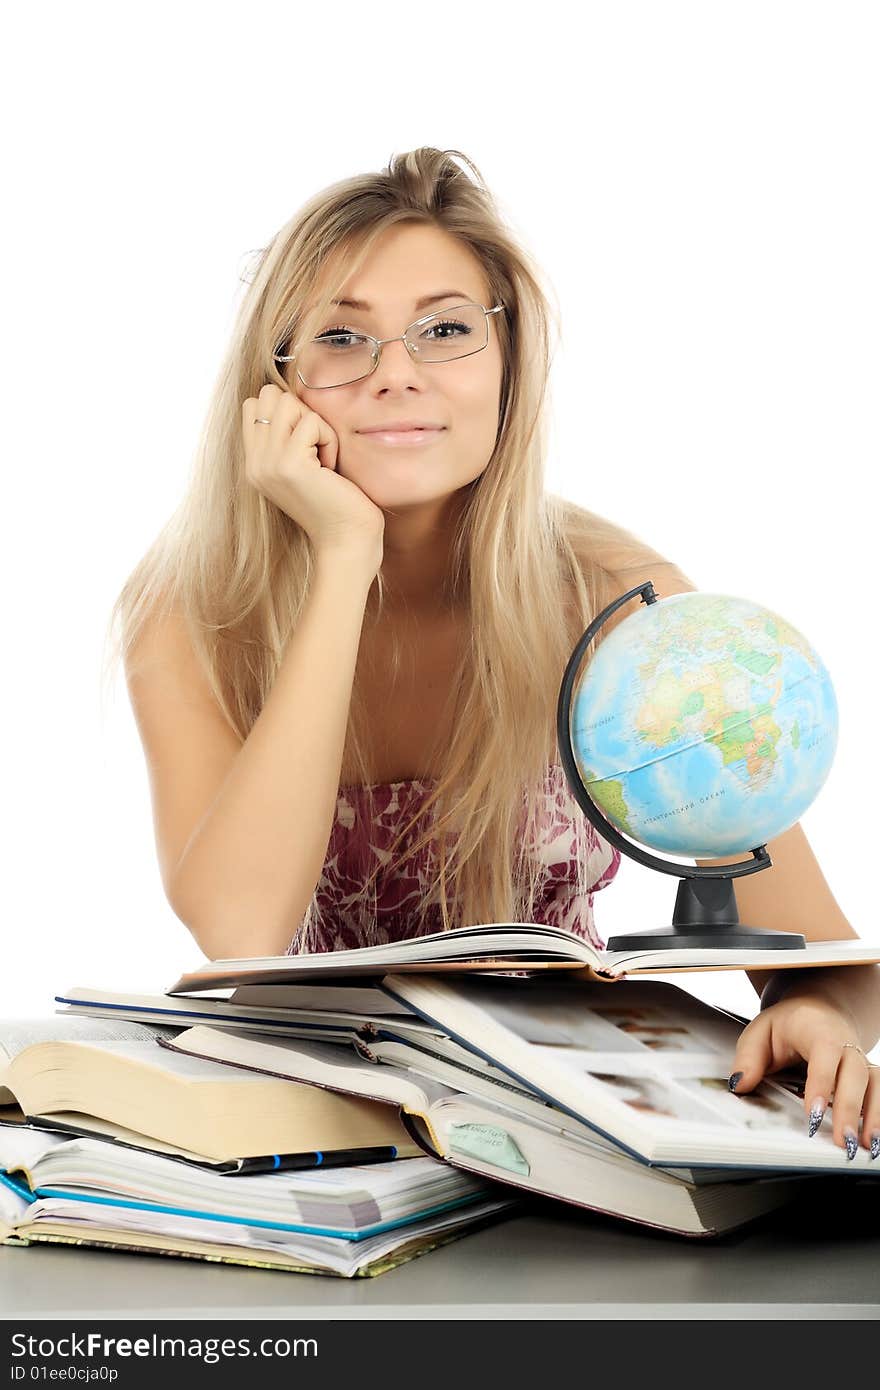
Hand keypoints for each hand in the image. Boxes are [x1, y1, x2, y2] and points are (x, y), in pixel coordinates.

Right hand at [241, 383, 384, 572]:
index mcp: (253, 463)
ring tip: (324, 459)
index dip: (287, 410)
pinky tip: (331, 469)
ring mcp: (268, 463)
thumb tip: (288, 396)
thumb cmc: (337, 504)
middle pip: (270, 395)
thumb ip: (287, 437)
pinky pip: (312, 421)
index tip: (306, 444)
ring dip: (317, 426)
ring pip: (289, 403)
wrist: (346, 543)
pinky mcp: (289, 464)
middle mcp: (254, 463)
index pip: (253, 403)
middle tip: (316, 450)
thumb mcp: (303, 467)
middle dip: (302, 413)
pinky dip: (330, 440)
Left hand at [727, 995, 879, 1158]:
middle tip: (842, 1140)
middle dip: (850, 1109)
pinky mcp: (868, 1075)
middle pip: (855, 1074)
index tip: (813, 1113)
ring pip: (875, 1084)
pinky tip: (872, 1139)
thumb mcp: (760, 1031)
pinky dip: (879, 1116)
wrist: (818, 1010)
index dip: (821, 1083)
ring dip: (874, 1116)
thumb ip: (749, 1057)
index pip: (824, 1054)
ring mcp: (860, 1059)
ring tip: (865, 1146)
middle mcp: (846, 1044)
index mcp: (818, 1029)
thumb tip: (740, 1084)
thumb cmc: (789, 1024)